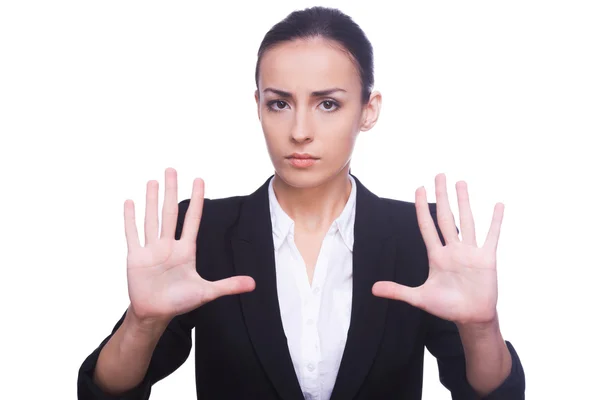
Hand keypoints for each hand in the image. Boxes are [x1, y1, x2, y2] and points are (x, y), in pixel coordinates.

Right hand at [124, 168, 254, 324]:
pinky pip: (133, 234)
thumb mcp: (206, 292)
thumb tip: (253, 284)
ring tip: (153, 181)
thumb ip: (228, 285)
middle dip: (171, 191)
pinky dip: (130, 218)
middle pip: (171, 212)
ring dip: (152, 200)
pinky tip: (130, 202)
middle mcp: (169, 245)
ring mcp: (152, 249)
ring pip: (152, 219)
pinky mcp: (136, 257)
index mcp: (186, 250)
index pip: (192, 220)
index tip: (199, 181)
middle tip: (171, 169)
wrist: (155, 314)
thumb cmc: (179, 302)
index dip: (197, 200)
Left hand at [372, 173, 503, 324]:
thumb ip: (398, 291)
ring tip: (461, 183)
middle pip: (445, 217)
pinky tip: (498, 205)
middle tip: (439, 175)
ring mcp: (470, 252)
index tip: (418, 188)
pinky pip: (491, 236)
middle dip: (441, 196)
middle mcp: (452, 249)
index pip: (426, 226)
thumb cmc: (447, 307)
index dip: (421, 208)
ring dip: (464, 202)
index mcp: (436, 256)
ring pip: (467, 221)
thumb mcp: (420, 298)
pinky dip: (495, 221)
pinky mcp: (487, 259)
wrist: (471, 317)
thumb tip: (372, 289)